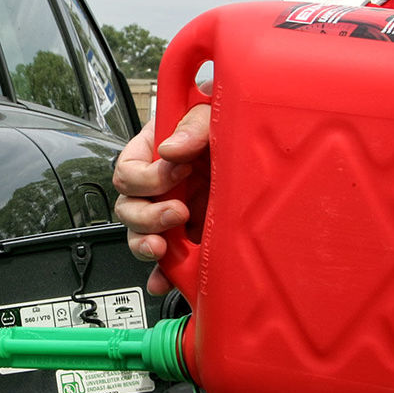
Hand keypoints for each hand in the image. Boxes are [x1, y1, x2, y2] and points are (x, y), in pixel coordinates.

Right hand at [112, 102, 210, 294]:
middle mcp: (159, 184)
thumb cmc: (229, 123)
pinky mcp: (189, 235)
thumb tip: (170, 150)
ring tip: (164, 246)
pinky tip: (165, 278)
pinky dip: (163, 272)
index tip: (177, 171)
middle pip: (128, 208)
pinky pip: (166, 260)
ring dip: (147, 244)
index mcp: (155, 151)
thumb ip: (193, 126)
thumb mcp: (211, 114)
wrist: (264, 151)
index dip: (148, 176)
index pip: (128, 170)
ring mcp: (172, 211)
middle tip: (177, 212)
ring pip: (140, 235)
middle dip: (148, 216)